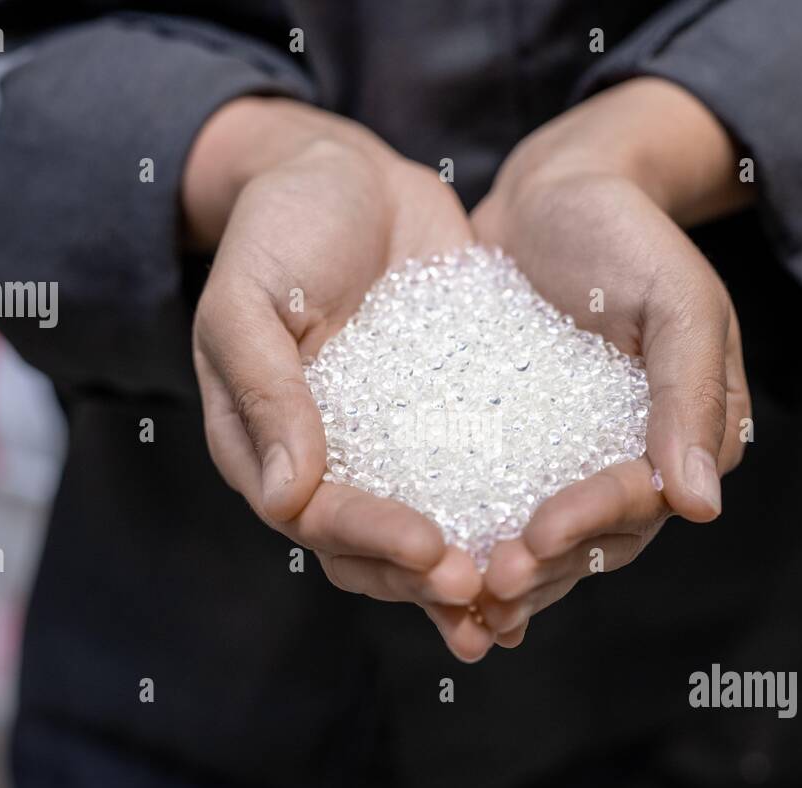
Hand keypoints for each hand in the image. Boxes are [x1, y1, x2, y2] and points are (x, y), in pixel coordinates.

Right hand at [186, 98, 493, 660]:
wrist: (345, 174)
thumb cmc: (279, 228)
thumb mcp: (248, 300)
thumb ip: (264, 393)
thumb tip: (284, 500)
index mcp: (266, 446)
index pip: (314, 517)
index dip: (372, 539)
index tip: (432, 549)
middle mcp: (328, 461)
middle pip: (369, 546)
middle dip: (424, 576)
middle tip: (484, 589)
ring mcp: (389, 444)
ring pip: (424, 528)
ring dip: (466, 569)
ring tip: (520, 599)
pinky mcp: (442, 417)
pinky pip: (470, 475)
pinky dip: (501, 515)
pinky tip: (553, 540)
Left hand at [469, 78, 754, 645]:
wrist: (554, 192)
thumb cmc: (624, 232)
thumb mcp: (675, 299)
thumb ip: (688, 396)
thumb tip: (700, 506)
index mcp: (688, 434)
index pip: (640, 500)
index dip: (588, 525)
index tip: (533, 539)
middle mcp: (632, 457)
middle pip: (594, 539)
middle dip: (542, 568)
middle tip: (485, 588)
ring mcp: (572, 456)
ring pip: (546, 537)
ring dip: (507, 573)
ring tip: (456, 602)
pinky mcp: (517, 444)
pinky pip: (498, 499)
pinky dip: (472, 535)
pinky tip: (429, 566)